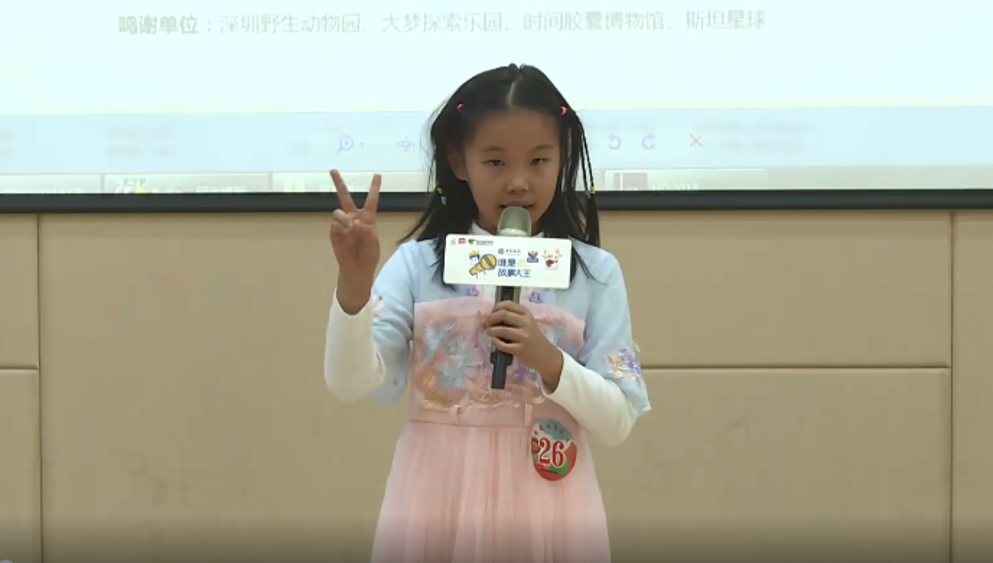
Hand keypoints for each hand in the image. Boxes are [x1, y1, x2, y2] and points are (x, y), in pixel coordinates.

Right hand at [329, 170, 380, 312]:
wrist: (358, 270)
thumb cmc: (368, 256)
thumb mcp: (373, 244)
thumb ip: (367, 232)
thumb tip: (355, 222)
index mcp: (367, 219)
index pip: (371, 200)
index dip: (374, 188)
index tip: (377, 175)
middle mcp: (354, 218)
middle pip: (346, 198)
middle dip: (339, 183)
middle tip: (332, 170)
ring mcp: (343, 225)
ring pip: (339, 212)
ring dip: (344, 218)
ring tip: (350, 227)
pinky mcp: (335, 234)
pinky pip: (335, 225)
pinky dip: (341, 229)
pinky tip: (345, 234)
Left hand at [483, 302, 563, 388]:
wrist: (544, 354)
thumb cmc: (532, 337)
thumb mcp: (526, 323)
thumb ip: (512, 317)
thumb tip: (489, 315)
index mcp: (527, 314)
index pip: (508, 304)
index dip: (496, 307)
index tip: (492, 312)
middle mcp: (526, 323)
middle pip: (503, 314)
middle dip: (491, 318)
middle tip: (487, 323)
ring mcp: (523, 336)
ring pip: (501, 330)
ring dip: (491, 330)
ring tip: (488, 331)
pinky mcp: (520, 349)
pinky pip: (502, 345)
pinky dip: (496, 342)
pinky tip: (495, 341)